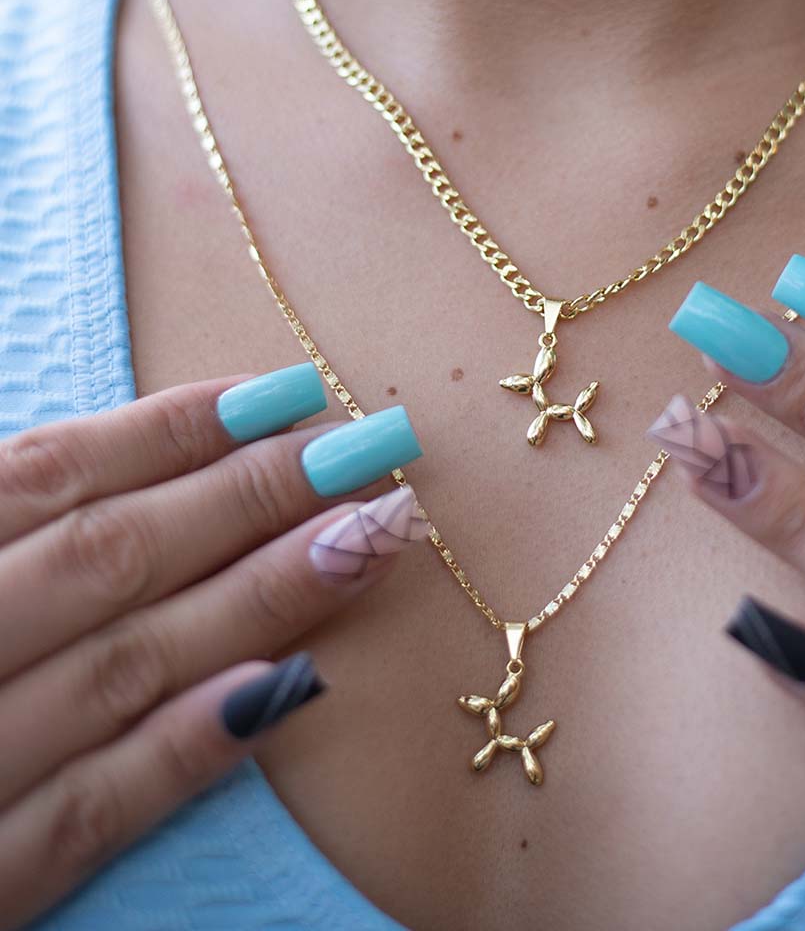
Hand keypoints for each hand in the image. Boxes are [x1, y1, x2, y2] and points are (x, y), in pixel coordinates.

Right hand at [0, 364, 424, 927]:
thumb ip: (26, 537)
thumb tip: (169, 465)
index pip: (52, 476)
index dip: (173, 430)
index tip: (286, 394)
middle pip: (111, 554)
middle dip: (248, 494)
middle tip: (360, 449)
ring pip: (129, 662)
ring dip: (261, 594)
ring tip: (370, 536)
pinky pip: (93, 811)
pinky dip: (188, 745)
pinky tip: (297, 686)